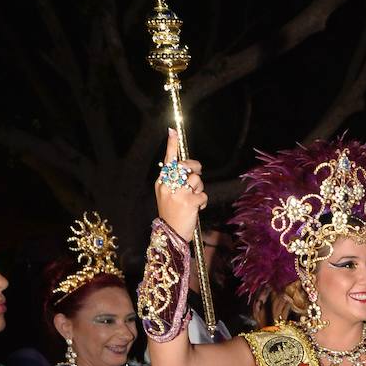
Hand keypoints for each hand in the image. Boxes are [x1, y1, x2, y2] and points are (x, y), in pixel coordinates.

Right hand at [155, 127, 207, 241]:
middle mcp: (168, 186)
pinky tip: (196, 209)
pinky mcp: (189, 202)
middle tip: (196, 174)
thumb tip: (187, 168)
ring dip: (199, 189)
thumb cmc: (171, 214)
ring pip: (197, 180)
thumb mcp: (167, 195)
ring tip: (193, 199)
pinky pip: (203, 195)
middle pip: (186, 166)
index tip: (173, 131)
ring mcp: (178, 194)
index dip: (171, 145)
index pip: (167, 161)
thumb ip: (174, 181)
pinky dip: (203, 202)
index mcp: (162, 183)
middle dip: (195, 167)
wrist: (170, 235)